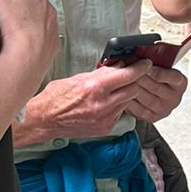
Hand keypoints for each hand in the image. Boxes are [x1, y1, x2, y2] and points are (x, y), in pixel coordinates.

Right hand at [0, 0, 58, 106]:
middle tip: (6, 10)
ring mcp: (53, 31)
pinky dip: (35, 41)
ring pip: (41, 22)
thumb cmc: (13, 26)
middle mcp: (49, 11)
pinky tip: (22, 45)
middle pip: (35, 2)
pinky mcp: (52, 48)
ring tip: (13, 30)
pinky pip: (44, 40)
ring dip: (30, 23)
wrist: (25, 60)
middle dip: (23, 3)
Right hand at [28, 60, 153, 139]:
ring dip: (125, 93)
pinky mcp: (105, 128)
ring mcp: (105, 118)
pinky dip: (117, 106)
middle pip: (133, 89)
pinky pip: (120, 113)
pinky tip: (106, 103)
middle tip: (130, 74)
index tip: (145, 63)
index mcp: (95, 87)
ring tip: (113, 90)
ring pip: (128, 101)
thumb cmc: (56, 97)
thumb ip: (101, 73)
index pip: (127, 75)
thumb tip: (118, 66)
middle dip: (134, 80)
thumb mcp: (78, 78)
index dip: (140, 68)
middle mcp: (102, 104)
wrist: (45, 120)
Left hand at [122, 63, 185, 123]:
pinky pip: (136, 108)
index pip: (170, 76)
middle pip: (154, 86)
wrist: (160, 95)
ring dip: (131, 86)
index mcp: (180, 83)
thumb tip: (140, 52)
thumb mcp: (163, 66)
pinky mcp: (151, 117)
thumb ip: (155, 60)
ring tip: (122, 78)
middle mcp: (174, 98)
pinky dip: (127, 99)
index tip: (143, 64)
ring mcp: (163, 109)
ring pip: (144, 97)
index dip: (154, 70)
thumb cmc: (160, 78)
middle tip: (127, 68)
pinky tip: (122, 91)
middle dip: (138, 76)